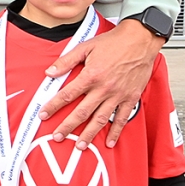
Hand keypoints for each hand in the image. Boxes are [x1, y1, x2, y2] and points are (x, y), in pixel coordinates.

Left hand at [40, 18, 163, 145]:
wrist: (140, 40)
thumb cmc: (114, 42)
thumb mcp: (85, 47)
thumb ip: (66, 61)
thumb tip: (49, 72)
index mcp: (91, 75)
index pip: (67, 95)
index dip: (53, 106)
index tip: (44, 115)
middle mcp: (104, 88)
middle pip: (82, 112)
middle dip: (68, 126)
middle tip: (57, 136)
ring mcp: (118, 95)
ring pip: (101, 119)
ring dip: (89, 134)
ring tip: (80, 145)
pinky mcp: (130, 97)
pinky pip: (122, 118)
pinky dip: (116, 131)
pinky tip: (109, 141)